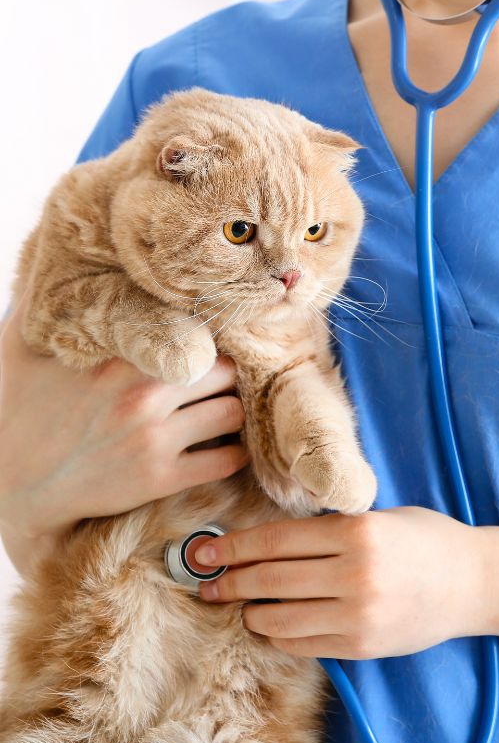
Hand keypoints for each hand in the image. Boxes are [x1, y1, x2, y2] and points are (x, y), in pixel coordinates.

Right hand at [0, 293, 249, 544]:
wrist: (17, 487)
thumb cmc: (23, 412)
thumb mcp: (22, 349)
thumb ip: (40, 302)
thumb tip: (48, 255)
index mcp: (118, 358)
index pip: (196, 335)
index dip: (209, 341)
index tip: (209, 349)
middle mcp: (142, 395)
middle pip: (226, 372)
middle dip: (226, 378)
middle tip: (218, 385)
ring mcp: (153, 439)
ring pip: (233, 413)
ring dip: (232, 414)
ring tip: (220, 413)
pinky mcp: (160, 477)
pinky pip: (227, 460)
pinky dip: (233, 455)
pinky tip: (221, 449)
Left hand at [195, 506, 489, 658]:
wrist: (475, 583)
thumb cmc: (428, 540)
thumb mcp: (380, 518)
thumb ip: (331, 529)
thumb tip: (269, 541)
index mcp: (357, 533)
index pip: (276, 540)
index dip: (234, 546)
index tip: (207, 550)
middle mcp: (355, 574)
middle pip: (270, 579)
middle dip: (230, 581)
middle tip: (207, 582)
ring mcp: (358, 615)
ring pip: (279, 619)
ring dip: (252, 612)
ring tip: (243, 605)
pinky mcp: (362, 646)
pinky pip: (303, 645)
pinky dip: (279, 636)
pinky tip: (273, 624)